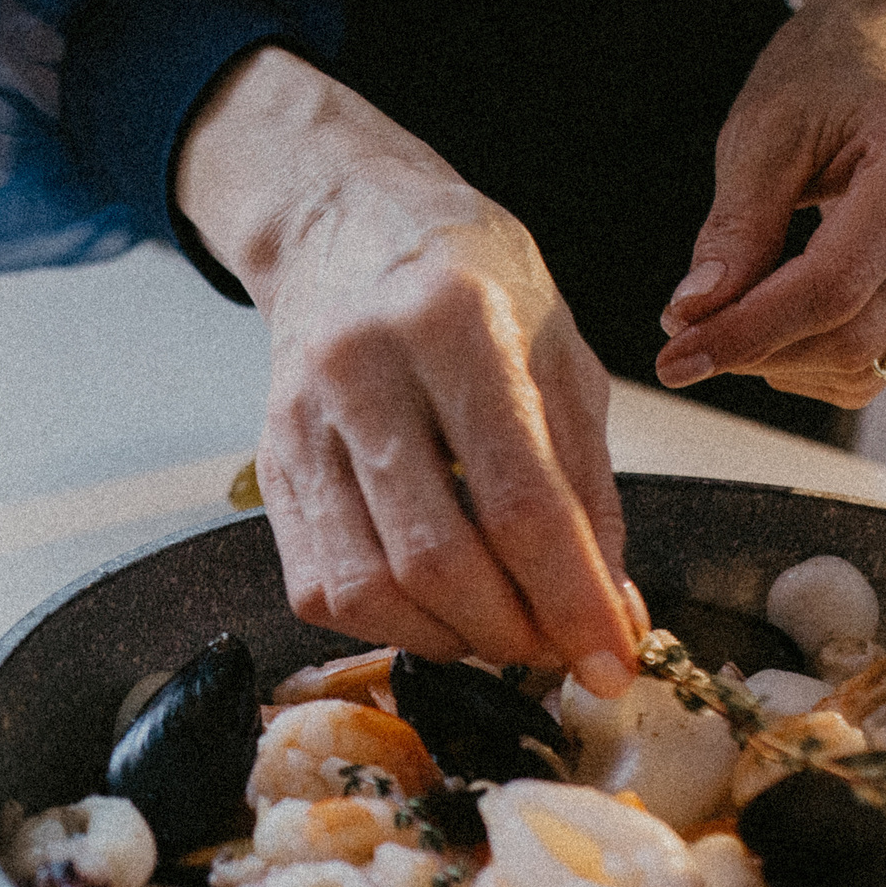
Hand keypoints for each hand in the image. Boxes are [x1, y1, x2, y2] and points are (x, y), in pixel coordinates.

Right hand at [177, 47, 638, 692]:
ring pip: (369, 588)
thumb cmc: (470, 282)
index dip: (572, 599)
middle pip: (437, 559)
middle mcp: (365, 370)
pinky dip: (387, 625)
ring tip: (500, 629)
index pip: (520, 501)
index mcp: (459, 324)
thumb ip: (588, 484)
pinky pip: (318, 587)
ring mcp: (302, 420)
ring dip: (449, 640)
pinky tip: (434, 609)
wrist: (345, 224)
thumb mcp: (559, 353)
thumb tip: (611, 610)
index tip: (615, 662)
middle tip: (560, 650)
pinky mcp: (269, 464)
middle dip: (512, 633)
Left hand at [655, 0, 885, 405]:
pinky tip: (776, 325)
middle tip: (685, 336)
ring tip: (730, 317)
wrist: (885, 59)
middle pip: (854, 334)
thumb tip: (693, 317)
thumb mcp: (762, 135)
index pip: (835, 283)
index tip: (674, 357)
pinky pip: (884, 363)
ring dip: (782, 362)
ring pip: (869, 362)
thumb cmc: (822, 81)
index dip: (749, 331)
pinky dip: (817, 363)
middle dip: (758, 350)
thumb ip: (733, 228)